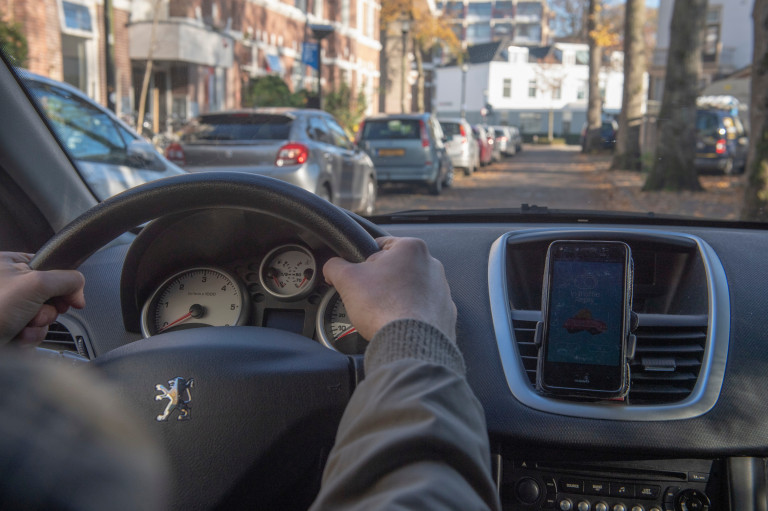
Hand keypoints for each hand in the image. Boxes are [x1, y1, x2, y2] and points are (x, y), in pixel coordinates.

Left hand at [0, 252, 85, 345]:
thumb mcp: (37, 283)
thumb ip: (67, 279)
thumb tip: (79, 289)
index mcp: (9, 263)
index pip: (51, 268)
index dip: (64, 285)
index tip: (70, 299)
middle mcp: (7, 284)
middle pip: (49, 296)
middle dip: (47, 310)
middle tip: (36, 312)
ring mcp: (6, 308)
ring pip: (41, 317)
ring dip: (38, 327)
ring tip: (22, 328)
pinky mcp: (6, 328)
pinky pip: (30, 332)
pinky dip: (28, 338)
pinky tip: (17, 337)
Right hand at [323, 237, 456, 341]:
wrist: (410, 345)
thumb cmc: (385, 308)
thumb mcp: (347, 279)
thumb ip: (335, 266)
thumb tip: (332, 266)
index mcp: (411, 248)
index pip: (380, 245)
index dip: (362, 261)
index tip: (356, 275)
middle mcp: (432, 265)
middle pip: (395, 268)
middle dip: (380, 282)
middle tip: (367, 297)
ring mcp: (441, 290)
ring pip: (409, 289)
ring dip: (395, 298)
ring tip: (382, 313)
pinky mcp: (445, 313)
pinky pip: (421, 310)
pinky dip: (409, 315)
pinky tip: (397, 323)